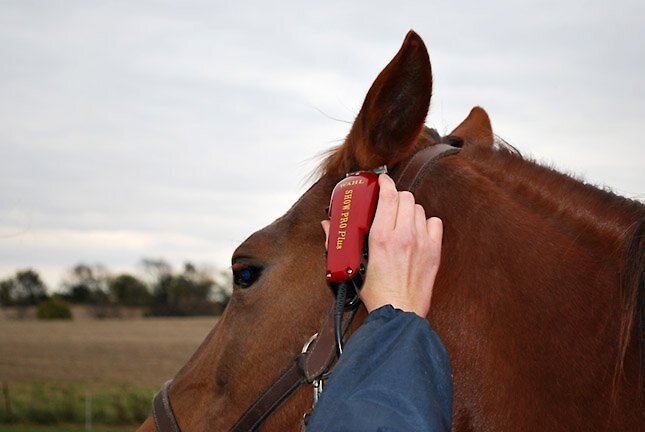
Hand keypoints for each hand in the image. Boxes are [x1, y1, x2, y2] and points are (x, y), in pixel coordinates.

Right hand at [322, 174, 442, 317]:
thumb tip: (327, 226)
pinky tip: (418, 230)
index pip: (389, 196)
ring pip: (419, 208)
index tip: (382, 180)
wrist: (399, 313)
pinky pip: (434, 223)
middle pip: (406, 198)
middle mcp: (404, 235)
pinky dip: (426, 222)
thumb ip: (337, 242)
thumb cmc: (376, 294)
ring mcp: (421, 242)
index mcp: (381, 237)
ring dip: (410, 210)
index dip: (385, 183)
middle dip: (396, 197)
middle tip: (389, 203)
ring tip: (401, 219)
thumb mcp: (352, 266)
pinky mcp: (433, 251)